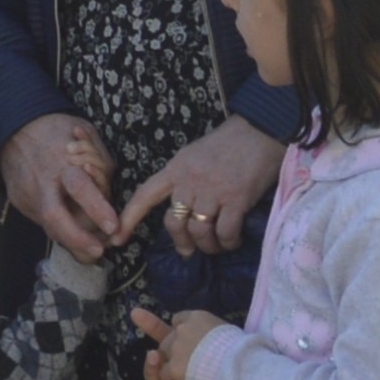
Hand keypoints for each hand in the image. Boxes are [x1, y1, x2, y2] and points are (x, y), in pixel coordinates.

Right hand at [0, 115, 121, 258]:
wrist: (14, 128)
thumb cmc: (58, 130)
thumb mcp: (85, 135)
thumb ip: (100, 164)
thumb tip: (109, 194)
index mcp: (61, 162)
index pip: (79, 188)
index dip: (96, 209)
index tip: (113, 227)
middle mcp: (42, 182)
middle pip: (55, 218)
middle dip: (77, 240)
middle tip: (99, 252)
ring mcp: (27, 195)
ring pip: (49, 227)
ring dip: (73, 241)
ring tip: (93, 248)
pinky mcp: (20, 202)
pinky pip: (43, 221)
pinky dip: (60, 228)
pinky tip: (75, 233)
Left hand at [117, 117, 287, 260]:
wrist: (262, 129)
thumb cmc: (232, 142)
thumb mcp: (196, 154)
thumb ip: (186, 177)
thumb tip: (184, 208)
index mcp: (177, 168)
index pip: (146, 194)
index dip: (130, 218)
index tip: (117, 237)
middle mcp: (190, 180)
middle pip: (174, 222)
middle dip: (181, 242)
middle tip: (189, 250)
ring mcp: (213, 190)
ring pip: (199, 232)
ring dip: (208, 246)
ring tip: (217, 246)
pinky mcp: (236, 199)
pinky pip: (225, 233)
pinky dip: (228, 243)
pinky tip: (233, 241)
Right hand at [133, 305, 229, 379]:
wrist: (243, 357)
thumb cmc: (215, 341)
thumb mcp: (191, 324)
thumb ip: (168, 322)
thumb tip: (136, 312)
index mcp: (175, 364)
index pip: (155, 365)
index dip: (151, 364)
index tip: (151, 353)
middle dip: (154, 373)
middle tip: (158, 361)